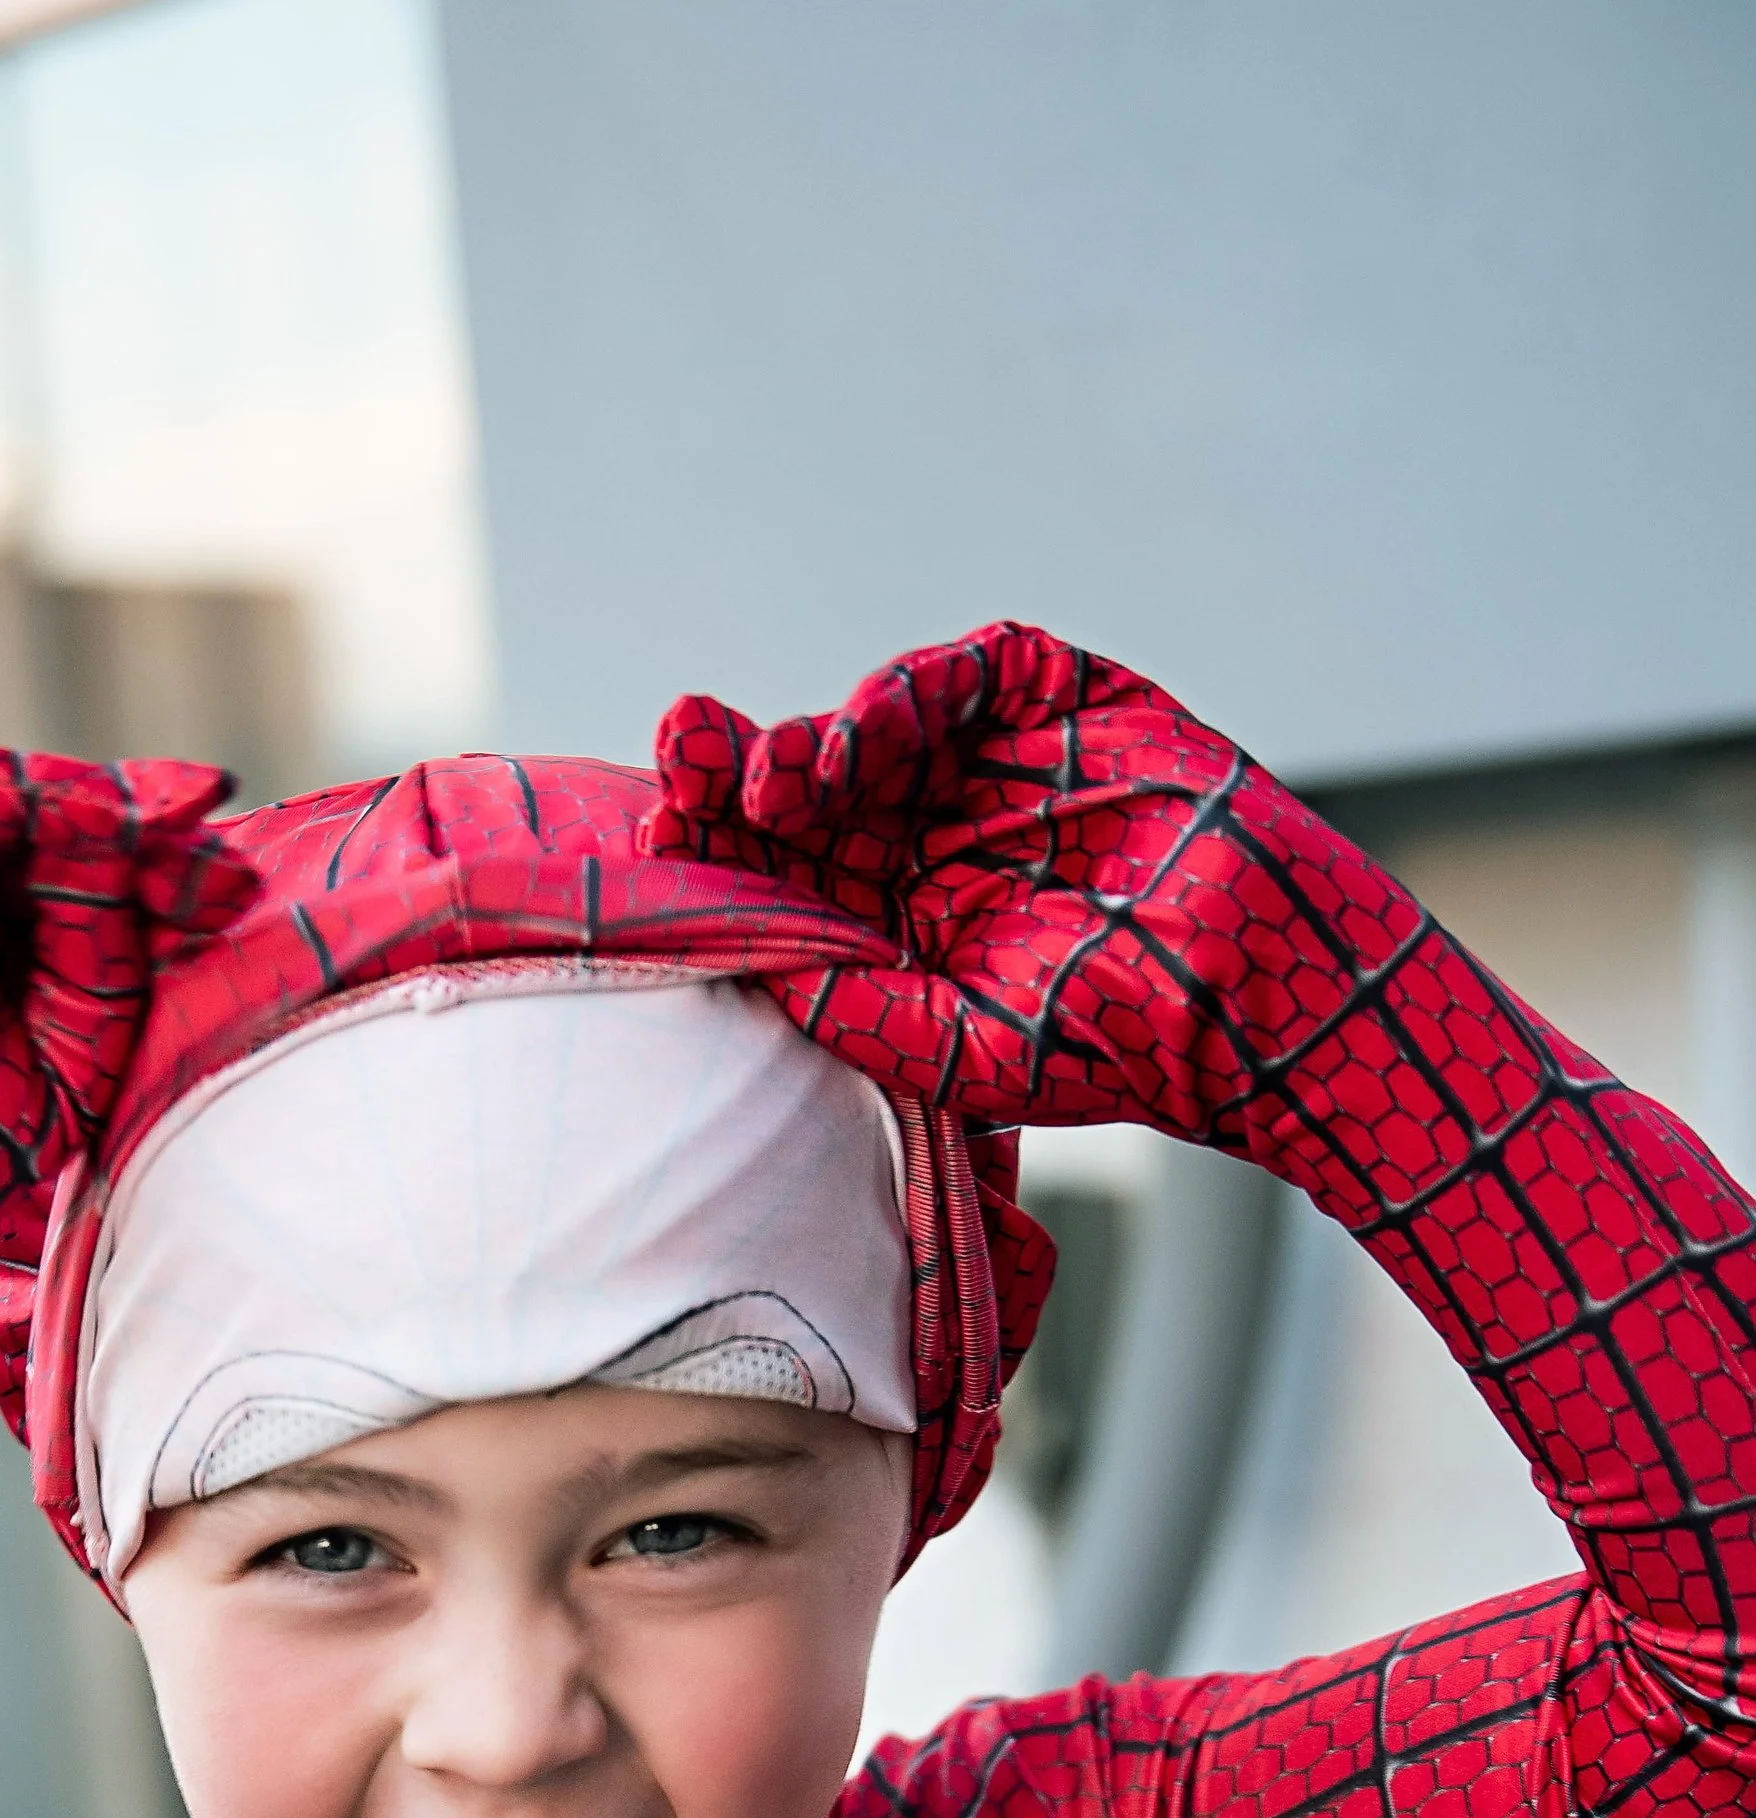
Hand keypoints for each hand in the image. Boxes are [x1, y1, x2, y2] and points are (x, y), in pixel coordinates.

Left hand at [648, 622, 1423, 1157]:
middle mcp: (935, 835)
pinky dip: (907, 696)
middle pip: (812, 789)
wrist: (1252, 1001)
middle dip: (741, 772)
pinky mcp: (1065, 702)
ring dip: (815, 740)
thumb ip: (852, 1009)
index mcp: (897, 918)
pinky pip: (969, 676)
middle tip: (681, 757)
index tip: (659, 844)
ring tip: (771, 774)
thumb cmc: (1112, 1046)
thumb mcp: (954, 1049)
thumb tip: (742, 967)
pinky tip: (862, 739)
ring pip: (876, 731)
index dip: (723, 851)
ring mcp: (997, 765)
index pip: (788, 872)